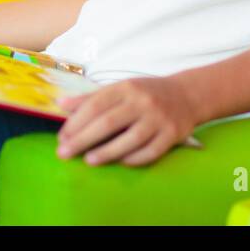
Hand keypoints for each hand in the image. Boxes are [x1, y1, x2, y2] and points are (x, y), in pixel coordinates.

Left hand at [54, 76, 200, 166]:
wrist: (188, 95)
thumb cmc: (147, 93)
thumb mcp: (120, 88)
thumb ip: (91, 97)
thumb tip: (61, 103)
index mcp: (126, 87)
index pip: (96, 104)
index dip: (76, 122)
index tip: (61, 137)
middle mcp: (142, 101)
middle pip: (108, 122)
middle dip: (83, 139)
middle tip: (64, 153)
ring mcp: (159, 118)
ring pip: (130, 139)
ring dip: (107, 151)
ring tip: (88, 161)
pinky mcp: (172, 134)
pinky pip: (151, 151)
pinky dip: (135, 158)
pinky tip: (121, 162)